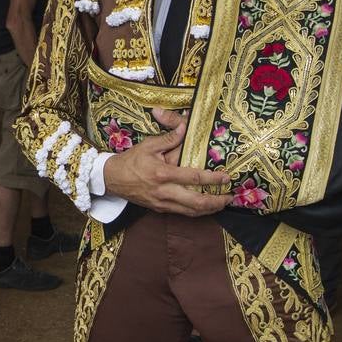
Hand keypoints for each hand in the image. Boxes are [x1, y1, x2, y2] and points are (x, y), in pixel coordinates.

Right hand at [101, 108, 231, 215]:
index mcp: (162, 174)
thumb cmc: (131, 160)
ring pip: (191, 212)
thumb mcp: (148, 145)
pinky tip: (205, 207)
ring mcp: (162, 203)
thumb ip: (169, 138)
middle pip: (196, 202)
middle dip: (216, 201)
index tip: (226, 177)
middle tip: (229, 197)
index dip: (212, 179)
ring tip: (222, 203)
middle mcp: (164, 192)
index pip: (193, 177)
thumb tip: (185, 128)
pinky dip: (196, 211)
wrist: (112, 179)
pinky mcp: (160, 209)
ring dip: (209, 209)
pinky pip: (182, 213)